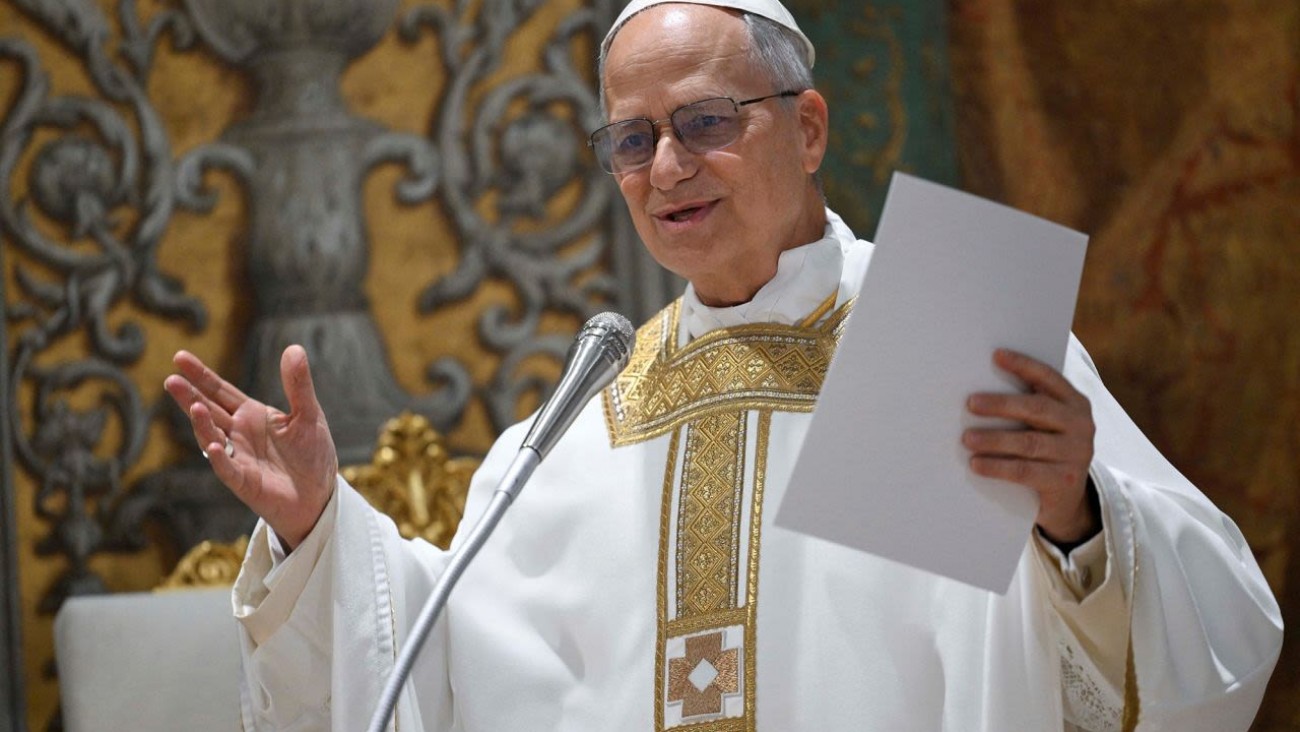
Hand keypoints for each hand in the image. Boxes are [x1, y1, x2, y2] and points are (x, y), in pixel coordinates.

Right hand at [164, 345, 337, 549]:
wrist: (319, 494)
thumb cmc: (312, 453)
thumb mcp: (309, 415)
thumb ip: (298, 385)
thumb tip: (294, 348)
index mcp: (251, 414)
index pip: (220, 391)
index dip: (201, 375)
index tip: (179, 357)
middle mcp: (239, 434)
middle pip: (209, 411)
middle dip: (190, 396)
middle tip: (171, 380)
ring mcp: (238, 458)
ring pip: (213, 438)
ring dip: (202, 424)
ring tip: (194, 406)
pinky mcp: (244, 482)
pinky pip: (228, 469)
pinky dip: (221, 458)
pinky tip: (214, 445)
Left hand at [962, 349, 1097, 543]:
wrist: (1068, 499)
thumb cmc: (1046, 451)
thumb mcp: (1045, 426)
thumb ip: (1028, 406)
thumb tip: (980, 388)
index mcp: (1075, 403)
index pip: (1049, 378)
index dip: (1024, 366)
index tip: (996, 355)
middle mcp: (1081, 426)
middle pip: (1037, 409)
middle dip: (1001, 404)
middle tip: (970, 403)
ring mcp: (1076, 454)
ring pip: (1029, 442)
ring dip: (994, 439)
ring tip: (967, 438)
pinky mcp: (1065, 481)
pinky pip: (1025, 471)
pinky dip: (998, 467)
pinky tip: (976, 464)